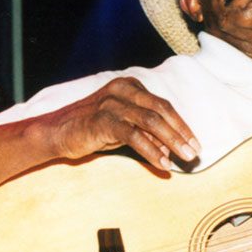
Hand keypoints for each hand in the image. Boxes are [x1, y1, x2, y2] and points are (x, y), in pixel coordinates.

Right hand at [38, 77, 200, 169]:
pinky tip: (162, 164)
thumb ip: (148, 135)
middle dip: (181, 133)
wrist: (56, 133)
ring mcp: (112, 103)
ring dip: (172, 141)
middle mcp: (123, 90)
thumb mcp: (125, 129)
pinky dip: (151, 150)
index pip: (164, 106)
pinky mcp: (102, 120)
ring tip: (184, 158)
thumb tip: (172, 150)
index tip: (195, 143)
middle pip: (162, 111)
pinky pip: (134, 135)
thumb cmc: (93, 129)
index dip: (182, 126)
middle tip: (195, 152)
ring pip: (151, 121)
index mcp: (131, 87)